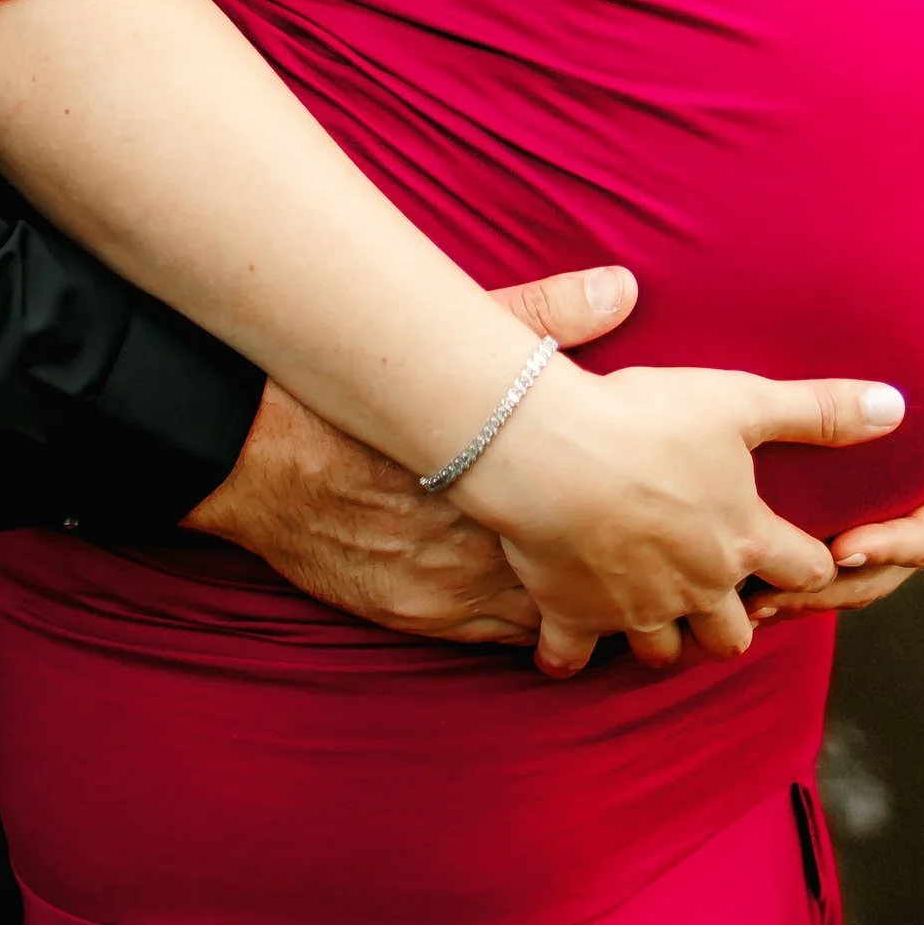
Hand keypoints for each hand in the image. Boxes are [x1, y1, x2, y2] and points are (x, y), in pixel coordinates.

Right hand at [182, 260, 639, 644]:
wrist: (264, 458)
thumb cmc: (359, 399)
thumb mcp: (458, 344)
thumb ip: (544, 317)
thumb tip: (621, 287)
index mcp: (515, 482)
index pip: (609, 517)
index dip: (640, 514)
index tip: (659, 500)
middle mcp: (496, 548)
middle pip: (589, 577)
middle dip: (619, 565)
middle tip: (648, 548)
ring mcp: (460, 592)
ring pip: (551, 618)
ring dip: (577, 603)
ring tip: (607, 581)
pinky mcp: (425, 617)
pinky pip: (500, 637)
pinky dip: (527, 620)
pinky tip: (543, 602)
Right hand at [457, 360, 907, 678]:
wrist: (548, 451)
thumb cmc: (647, 420)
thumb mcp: (742, 402)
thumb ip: (819, 411)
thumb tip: (897, 407)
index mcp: (744, 539)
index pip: (806, 570)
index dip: (810, 562)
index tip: (803, 552)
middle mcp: (698, 588)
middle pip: (734, 636)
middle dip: (734, 621)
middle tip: (721, 591)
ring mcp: (635, 609)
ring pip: (663, 651)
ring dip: (663, 635)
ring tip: (654, 607)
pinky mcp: (572, 614)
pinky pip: (571, 656)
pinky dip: (569, 651)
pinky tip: (566, 635)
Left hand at [755, 344, 923, 622]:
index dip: (896, 546)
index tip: (847, 549)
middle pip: (888, 568)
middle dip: (832, 587)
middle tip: (774, 595)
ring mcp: (901, 510)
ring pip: (854, 566)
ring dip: (804, 586)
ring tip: (745, 598)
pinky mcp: (868, 498)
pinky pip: (830, 535)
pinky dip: (792, 553)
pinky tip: (740, 566)